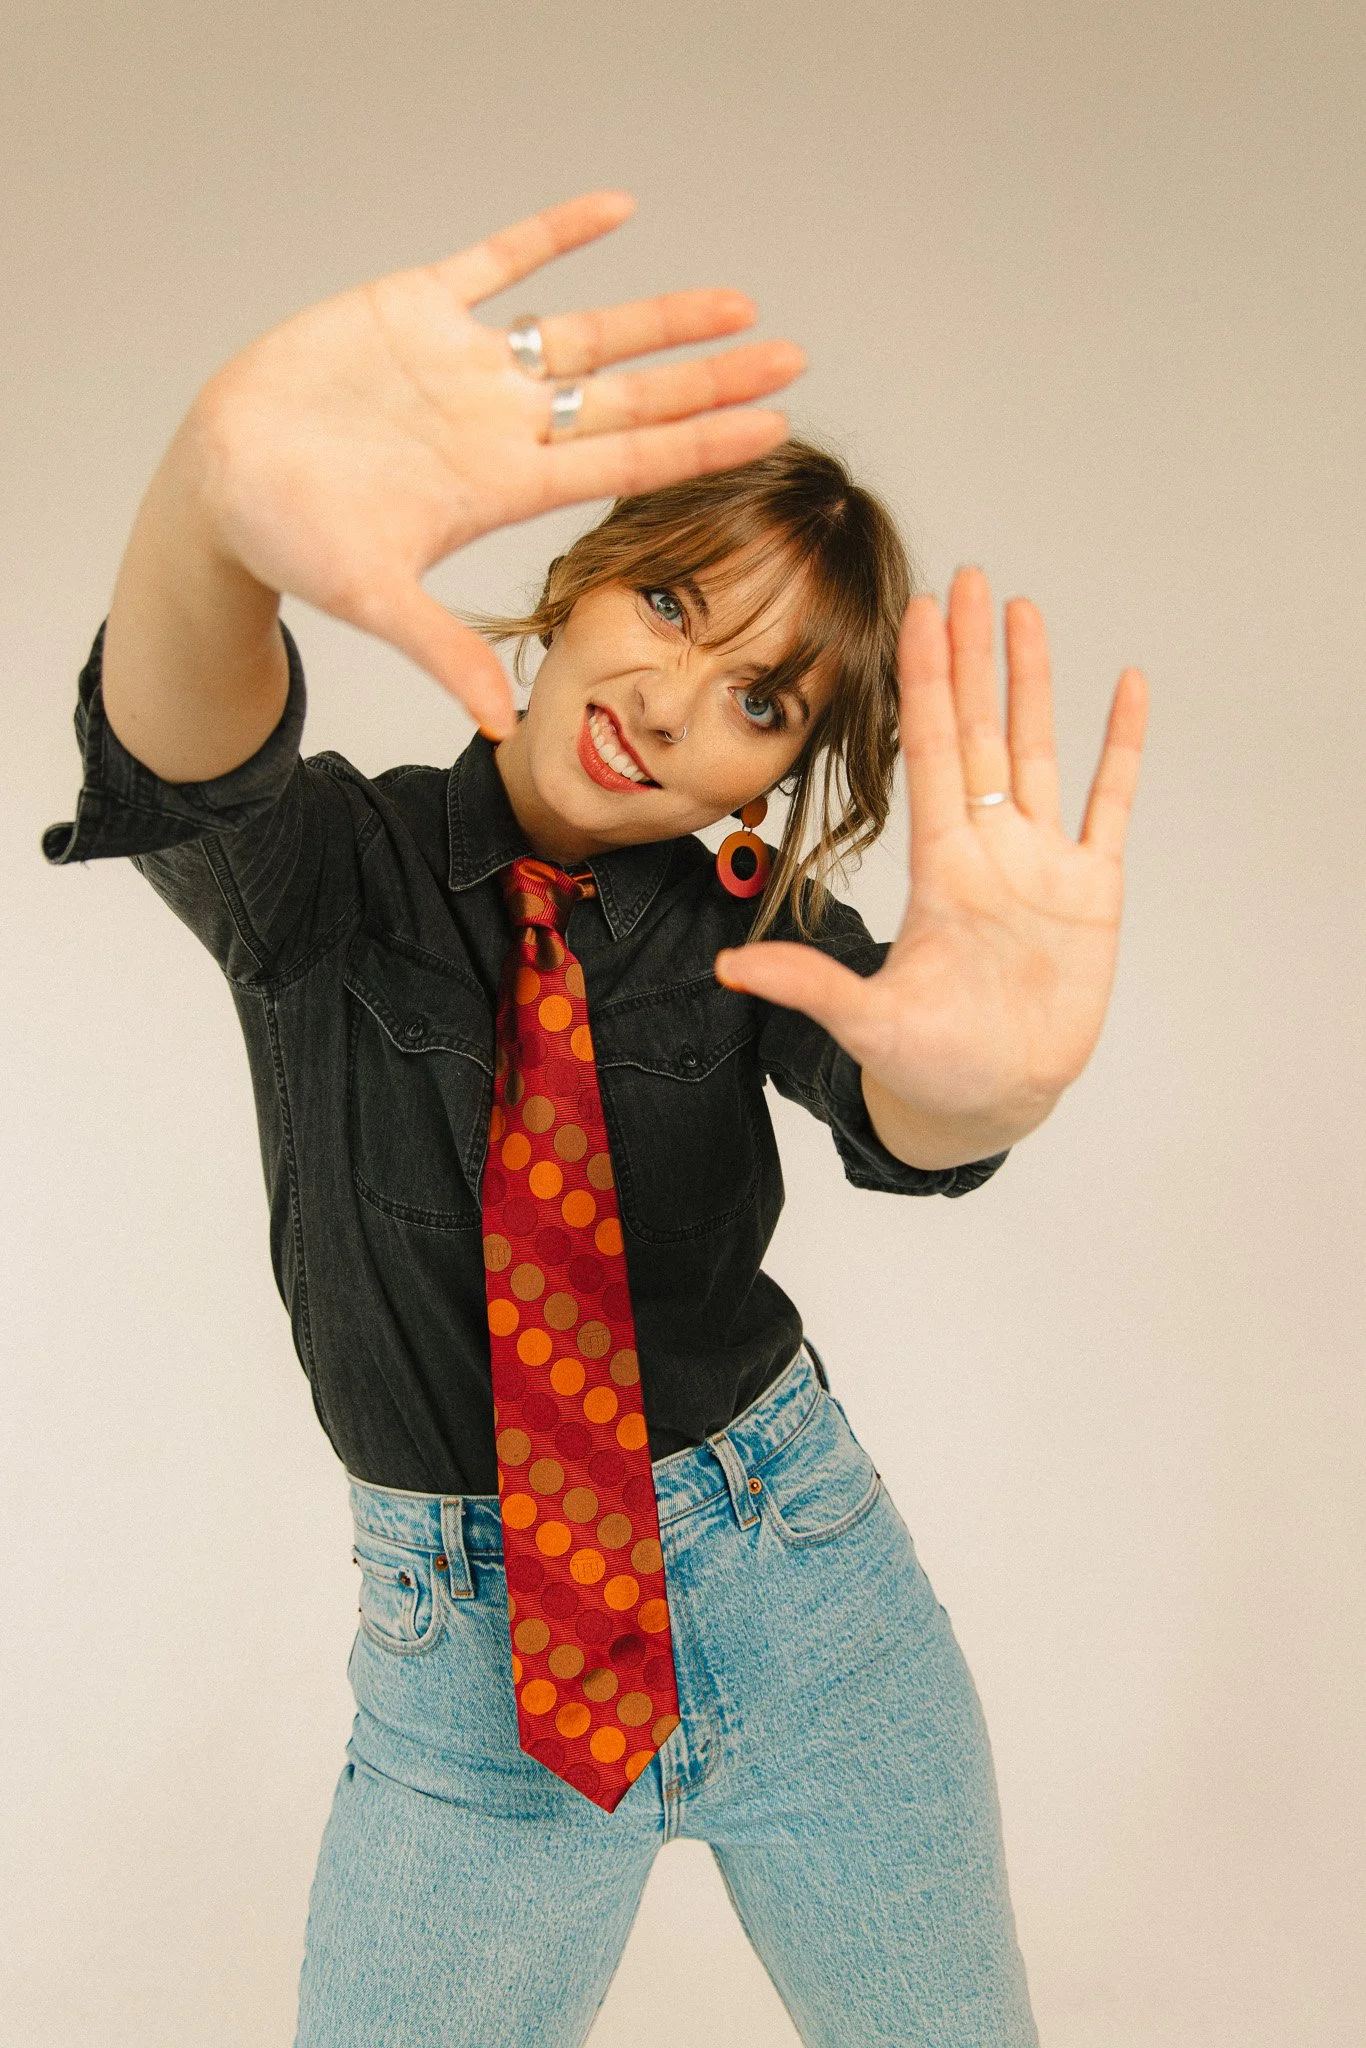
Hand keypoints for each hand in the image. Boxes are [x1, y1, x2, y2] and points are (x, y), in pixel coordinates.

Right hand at [185, 190, 803, 734]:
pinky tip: (619, 209)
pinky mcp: (415, 307)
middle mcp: (502, 421)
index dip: (703, 441)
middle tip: (793, 358)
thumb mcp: (371, 597)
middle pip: (630, 395)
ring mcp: (466, 364)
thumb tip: (496, 726)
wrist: (220, 481)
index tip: (777, 428)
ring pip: (586, 330)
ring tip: (737, 301)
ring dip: (660, 316)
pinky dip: (555, 233)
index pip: (628, 458)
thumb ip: (442, 648)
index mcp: (504, 481)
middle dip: (712, 379)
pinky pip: (500, 258)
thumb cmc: (290, 540)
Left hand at [716, 568, 1148, 1165]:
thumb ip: (810, 984)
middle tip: (965, 577)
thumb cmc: (926, 1063)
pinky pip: (1110, 805)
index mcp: (939, 866)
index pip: (933, 753)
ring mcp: (1042, 864)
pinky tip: (1127, 687)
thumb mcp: (867, 1021)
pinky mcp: (1092, 892)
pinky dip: (1121, 748)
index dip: (926, 682)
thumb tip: (729, 969)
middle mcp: (988, 848)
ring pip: (1040, 750)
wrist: (988, 1101)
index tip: (915, 613)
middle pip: (982, 730)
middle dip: (971, 655)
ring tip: (1024, 609)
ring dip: (1033, 681)